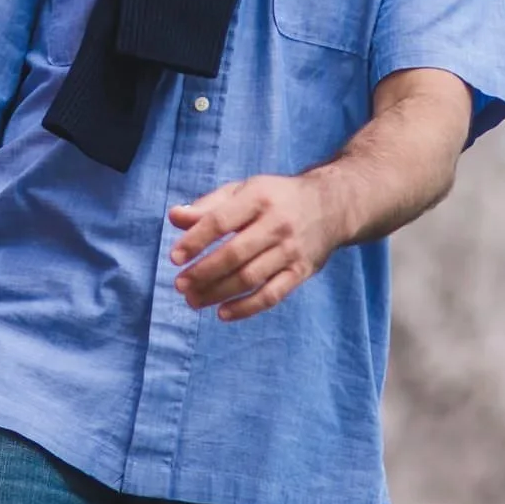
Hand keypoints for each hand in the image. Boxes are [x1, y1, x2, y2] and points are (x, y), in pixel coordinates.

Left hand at [166, 171, 344, 321]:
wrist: (331, 205)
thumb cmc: (275, 197)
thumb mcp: (243, 190)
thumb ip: (208, 205)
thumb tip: (174, 217)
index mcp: (258, 198)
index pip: (220, 221)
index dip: (195, 240)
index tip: (174, 258)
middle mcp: (277, 224)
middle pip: (234, 254)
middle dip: (203, 272)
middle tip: (180, 285)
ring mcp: (291, 250)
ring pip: (250, 277)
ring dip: (218, 293)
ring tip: (193, 301)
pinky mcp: (302, 272)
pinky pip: (272, 295)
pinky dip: (246, 308)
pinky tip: (222, 313)